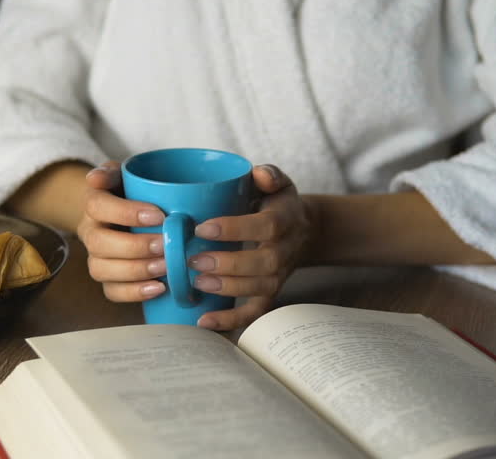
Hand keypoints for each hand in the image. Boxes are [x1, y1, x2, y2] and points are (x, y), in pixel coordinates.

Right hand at [76, 161, 170, 301]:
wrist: (131, 215)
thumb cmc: (134, 193)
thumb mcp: (126, 175)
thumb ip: (114, 172)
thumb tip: (96, 178)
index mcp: (94, 204)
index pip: (98, 206)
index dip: (126, 212)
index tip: (159, 215)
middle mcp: (90, 233)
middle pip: (99, 243)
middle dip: (134, 246)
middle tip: (164, 245)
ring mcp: (97, 258)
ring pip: (102, 270)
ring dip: (135, 271)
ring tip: (165, 267)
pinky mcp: (108, 280)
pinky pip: (111, 292)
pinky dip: (134, 293)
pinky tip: (159, 288)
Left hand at [189, 165, 311, 330]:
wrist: (301, 229)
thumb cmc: (276, 202)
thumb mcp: (277, 182)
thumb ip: (268, 175)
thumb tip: (259, 173)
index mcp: (286, 219)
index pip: (265, 226)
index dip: (236, 228)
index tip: (202, 227)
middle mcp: (286, 250)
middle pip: (264, 263)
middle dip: (229, 264)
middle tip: (194, 261)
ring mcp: (279, 274)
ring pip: (260, 288)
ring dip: (228, 289)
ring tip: (197, 283)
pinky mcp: (270, 292)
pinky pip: (255, 311)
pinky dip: (231, 320)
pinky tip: (204, 322)